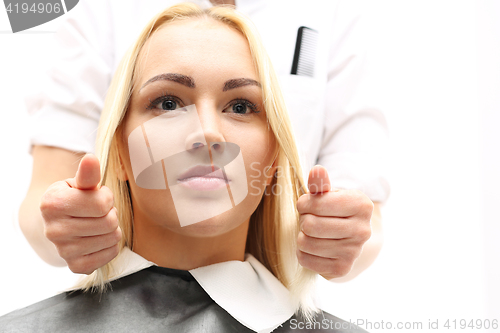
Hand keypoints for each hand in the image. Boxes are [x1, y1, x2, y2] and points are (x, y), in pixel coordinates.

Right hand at [40, 154, 120, 273]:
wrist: (61, 224)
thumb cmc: (75, 199)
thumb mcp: (79, 183)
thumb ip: (88, 174)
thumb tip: (91, 159)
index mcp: (52, 204)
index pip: (102, 203)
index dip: (107, 198)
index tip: (97, 197)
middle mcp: (53, 231)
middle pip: (109, 222)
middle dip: (111, 214)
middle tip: (100, 212)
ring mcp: (64, 251)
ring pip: (112, 238)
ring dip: (112, 229)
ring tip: (99, 223)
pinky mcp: (76, 265)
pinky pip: (110, 254)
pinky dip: (111, 245)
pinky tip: (99, 238)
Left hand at [296, 165, 372, 279]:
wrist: (348, 239)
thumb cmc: (334, 211)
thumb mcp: (329, 194)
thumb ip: (320, 183)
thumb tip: (317, 170)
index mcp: (362, 205)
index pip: (316, 204)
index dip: (304, 203)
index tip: (307, 205)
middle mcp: (363, 230)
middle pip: (310, 225)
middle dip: (303, 220)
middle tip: (309, 219)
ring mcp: (354, 252)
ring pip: (305, 243)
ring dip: (301, 236)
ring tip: (311, 233)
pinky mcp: (342, 269)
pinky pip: (305, 259)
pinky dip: (303, 252)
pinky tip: (313, 247)